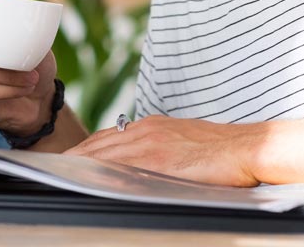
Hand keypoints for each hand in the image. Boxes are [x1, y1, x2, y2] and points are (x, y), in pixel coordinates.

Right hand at [0, 0, 56, 135]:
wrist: (38, 98)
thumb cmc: (28, 62)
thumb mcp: (26, 36)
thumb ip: (11, 13)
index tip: (14, 42)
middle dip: (1, 65)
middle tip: (31, 68)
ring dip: (8, 80)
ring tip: (32, 80)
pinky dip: (5, 92)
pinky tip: (23, 90)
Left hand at [66, 115, 264, 185]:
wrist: (247, 147)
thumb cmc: (221, 150)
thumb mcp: (181, 142)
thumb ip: (159, 150)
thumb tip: (145, 166)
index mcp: (150, 127)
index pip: (108, 137)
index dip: (86, 148)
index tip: (70, 157)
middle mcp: (145, 131)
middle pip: (99, 142)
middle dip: (76, 154)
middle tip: (56, 164)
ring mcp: (150, 143)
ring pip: (105, 151)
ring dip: (82, 161)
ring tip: (63, 170)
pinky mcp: (159, 158)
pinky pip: (123, 164)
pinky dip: (103, 169)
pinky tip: (90, 177)